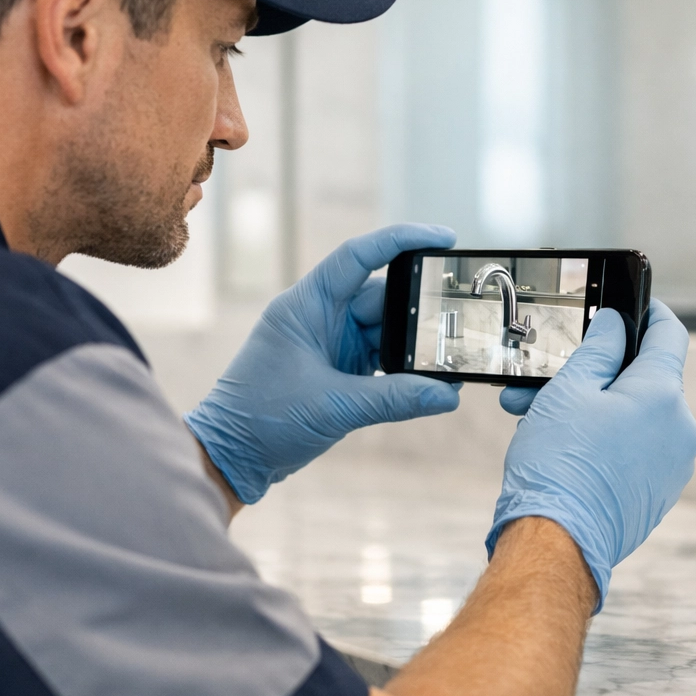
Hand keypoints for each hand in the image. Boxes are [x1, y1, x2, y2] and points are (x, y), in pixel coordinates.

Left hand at [187, 224, 462, 503]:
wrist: (233, 458)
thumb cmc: (262, 421)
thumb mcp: (332, 407)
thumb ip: (394, 399)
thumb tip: (447, 395)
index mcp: (306, 305)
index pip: (358, 256)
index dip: (402, 240)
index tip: (445, 237)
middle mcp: (320, 316)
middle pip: (383, 297)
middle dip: (421, 307)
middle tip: (463, 313)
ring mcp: (331, 343)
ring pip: (387, 330)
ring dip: (417, 344)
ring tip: (454, 356)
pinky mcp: (339, 370)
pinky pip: (383, 359)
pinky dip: (406, 369)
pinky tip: (433, 382)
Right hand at [488, 300, 695, 609]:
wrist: (558, 544)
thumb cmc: (559, 468)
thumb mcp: (569, 391)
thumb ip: (599, 349)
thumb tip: (616, 325)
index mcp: (663, 394)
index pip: (670, 333)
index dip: (650, 313)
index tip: (633, 306)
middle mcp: (680, 428)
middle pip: (645, 379)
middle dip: (597, 373)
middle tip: (552, 376)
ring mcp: (674, 464)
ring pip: (636, 417)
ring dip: (594, 409)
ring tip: (541, 418)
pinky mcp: (660, 492)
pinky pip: (637, 449)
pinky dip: (607, 440)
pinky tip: (564, 447)